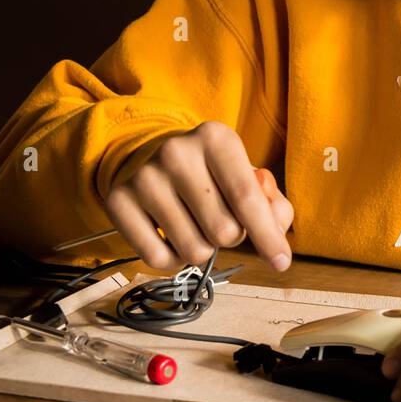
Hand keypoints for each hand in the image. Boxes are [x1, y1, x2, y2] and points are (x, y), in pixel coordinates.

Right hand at [104, 121, 293, 271]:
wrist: (149, 155)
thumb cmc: (211, 173)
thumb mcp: (247, 174)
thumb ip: (273, 204)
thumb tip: (275, 229)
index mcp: (215, 138)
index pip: (247, 197)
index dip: (268, 236)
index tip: (281, 263)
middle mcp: (176, 153)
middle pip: (224, 231)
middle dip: (232, 237)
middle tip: (221, 219)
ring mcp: (145, 177)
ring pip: (193, 251)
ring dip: (204, 250)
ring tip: (196, 225)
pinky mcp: (119, 201)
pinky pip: (157, 259)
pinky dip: (174, 260)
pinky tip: (173, 237)